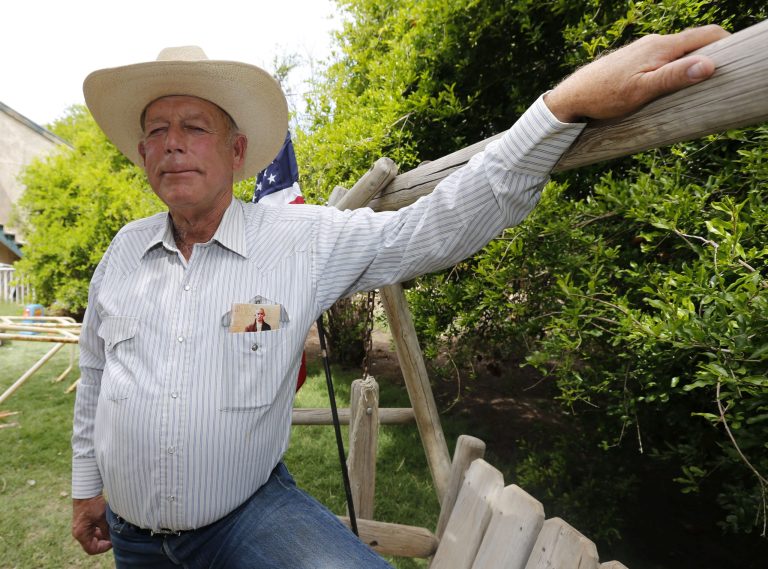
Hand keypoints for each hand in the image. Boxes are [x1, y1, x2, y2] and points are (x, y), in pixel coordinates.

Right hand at [72, 495, 111, 554]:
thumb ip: (106, 530)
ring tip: (110, 529)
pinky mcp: (83, 523)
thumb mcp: (102, 518)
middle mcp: (78, 533)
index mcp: (81, 534)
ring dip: (102, 535)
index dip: (103, 548)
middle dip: (103, 541)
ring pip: (92, 538)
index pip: (91, 549)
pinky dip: (99, 530)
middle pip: (91, 544)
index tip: (112, 542)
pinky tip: (106, 524)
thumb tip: (112, 539)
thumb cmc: (93, 504)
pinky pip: (91, 531)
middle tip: (113, 536)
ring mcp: (80, 528)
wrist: (86, 491)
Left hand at [544, 25, 729, 122]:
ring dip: (692, 64)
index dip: (727, 46)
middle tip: (718, 81)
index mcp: (662, 46)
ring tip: (697, 87)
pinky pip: (664, 59)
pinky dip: (675, 69)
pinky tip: (672, 87)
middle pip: (695, 42)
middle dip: (711, 56)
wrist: (573, 96)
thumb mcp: (643, 90)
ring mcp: (644, 50)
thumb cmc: (606, 96)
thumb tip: (709, 65)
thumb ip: (675, 76)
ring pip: (679, 52)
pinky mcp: (636, 60)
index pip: (707, 35)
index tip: (735, 65)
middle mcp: (655, 42)